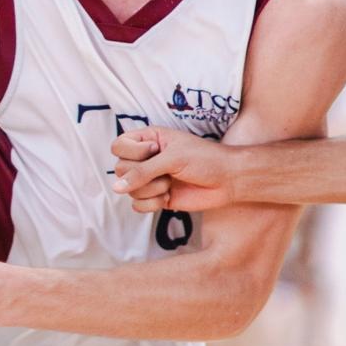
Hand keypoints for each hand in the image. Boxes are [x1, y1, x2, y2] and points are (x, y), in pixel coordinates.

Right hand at [111, 127, 233, 211]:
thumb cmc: (205, 159)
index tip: (154, 152)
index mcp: (148, 139)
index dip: (131, 152)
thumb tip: (115, 188)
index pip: (118, 146)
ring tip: (170, 185)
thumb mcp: (172, 159)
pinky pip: (137, 205)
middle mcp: (146, 158)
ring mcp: (151, 179)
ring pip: (129, 190)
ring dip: (151, 190)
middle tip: (166, 172)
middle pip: (120, 170)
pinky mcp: (156, 197)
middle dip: (143, 176)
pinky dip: (152, 204)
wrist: (229, 180)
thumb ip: (142, 172)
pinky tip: (169, 198)